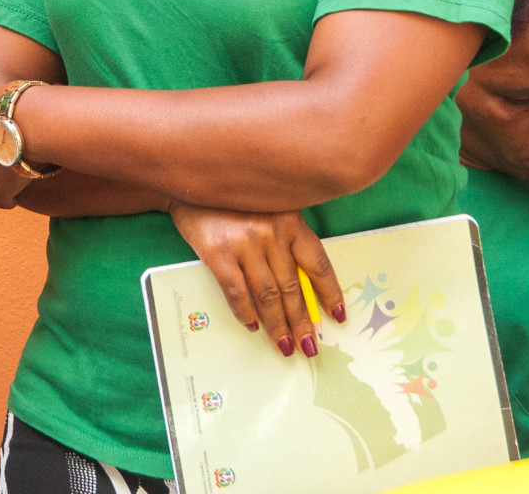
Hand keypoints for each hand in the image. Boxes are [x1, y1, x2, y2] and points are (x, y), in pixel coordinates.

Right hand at [170, 203, 344, 358]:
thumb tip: (303, 286)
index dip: (330, 293)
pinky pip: (237, 292)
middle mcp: (271, 232)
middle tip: (309, 346)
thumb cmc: (235, 199)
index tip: (338, 316)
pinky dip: (246, 313)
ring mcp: (244, 243)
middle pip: (293, 287)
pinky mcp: (217, 253)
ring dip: (278, 326)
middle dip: (303, 321)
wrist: (191, 181)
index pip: (317, 264)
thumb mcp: (269, 209)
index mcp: (290, 220)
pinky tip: (253, 326)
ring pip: (268, 295)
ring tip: (285, 346)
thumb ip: (285, 240)